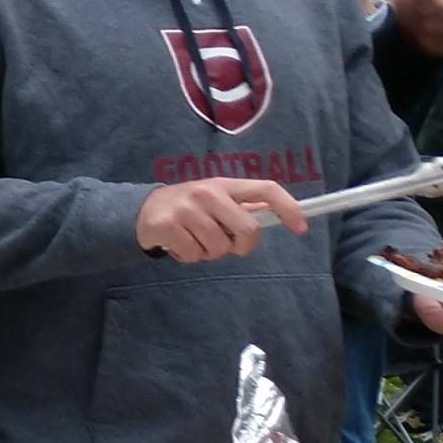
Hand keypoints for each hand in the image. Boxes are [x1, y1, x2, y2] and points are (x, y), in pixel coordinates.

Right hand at [137, 176, 304, 261]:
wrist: (141, 210)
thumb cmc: (189, 207)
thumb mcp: (216, 199)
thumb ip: (244, 206)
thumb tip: (276, 212)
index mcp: (225, 185)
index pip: (266, 189)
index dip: (288, 208)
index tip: (301, 228)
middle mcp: (207, 193)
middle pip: (248, 229)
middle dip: (241, 246)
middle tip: (226, 244)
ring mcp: (186, 209)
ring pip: (219, 247)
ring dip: (210, 253)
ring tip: (195, 240)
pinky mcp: (167, 226)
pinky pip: (194, 255)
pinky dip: (190, 257)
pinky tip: (179, 245)